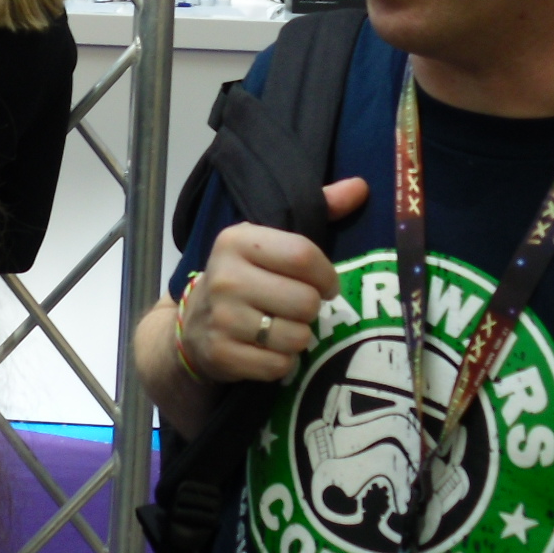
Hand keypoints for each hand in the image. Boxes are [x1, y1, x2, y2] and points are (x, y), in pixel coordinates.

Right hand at [178, 178, 368, 383]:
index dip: (326, 275)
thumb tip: (360, 186)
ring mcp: (221, 318)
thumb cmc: (245, 277)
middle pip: (305, 301)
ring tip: (279, 327)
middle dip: (309, 309)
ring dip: (297, 337)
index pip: (304, 256)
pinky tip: (266, 349)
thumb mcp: (271, 240)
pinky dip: (282, 363)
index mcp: (237, 240)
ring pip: (297, 337)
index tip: (325, 284)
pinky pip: (279, 366)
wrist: (193, 325)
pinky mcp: (222, 354)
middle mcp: (225, 276)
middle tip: (294, 307)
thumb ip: (319, 208)